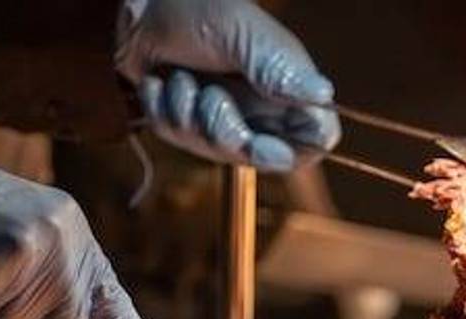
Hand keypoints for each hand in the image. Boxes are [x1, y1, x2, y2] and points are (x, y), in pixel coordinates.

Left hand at [116, 0, 339, 170]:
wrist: (141, 7)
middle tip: (210, 97)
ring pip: (215, 151)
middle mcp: (262, 107)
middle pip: (262, 157)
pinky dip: (164, 111)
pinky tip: (163, 83)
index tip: (258, 141)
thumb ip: (280, 70)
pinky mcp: (190, 122)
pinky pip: (178, 139)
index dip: (292, 150)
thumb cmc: (198, 8)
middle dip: (225, 133)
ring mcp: (226, 118)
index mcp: (288, 86)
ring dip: (188, 114)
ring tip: (182, 77)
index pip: (315, 138)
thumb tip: (323, 94)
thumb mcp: (243, 35)